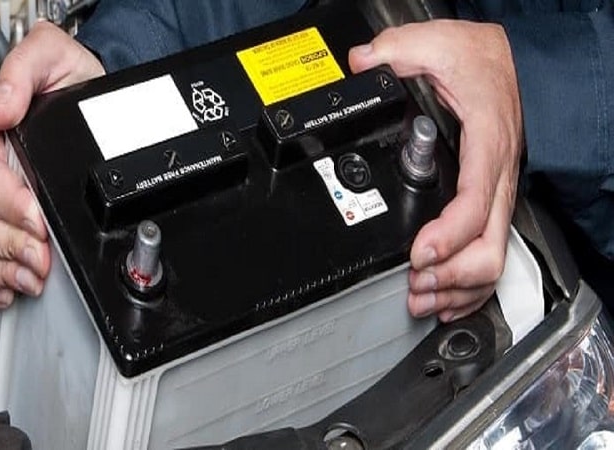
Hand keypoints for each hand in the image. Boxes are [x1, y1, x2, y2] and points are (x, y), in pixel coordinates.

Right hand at [0, 21, 104, 308]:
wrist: (89, 97)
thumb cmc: (73, 81)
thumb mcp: (52, 57)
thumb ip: (24, 72)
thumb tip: (3, 110)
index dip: (10, 206)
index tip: (37, 221)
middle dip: (13, 245)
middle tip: (41, 257)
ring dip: (4, 269)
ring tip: (33, 277)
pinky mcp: (7, 222)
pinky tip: (11, 289)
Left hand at [348, 20, 522, 321]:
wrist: (504, 61)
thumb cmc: (477, 60)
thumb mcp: (435, 43)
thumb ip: (394, 51)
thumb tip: (359, 63)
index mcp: (484, 145)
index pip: (475, 204)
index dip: (449, 237)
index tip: (417, 254)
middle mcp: (494, 177)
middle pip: (489, 248)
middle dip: (450, 277)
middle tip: (413, 285)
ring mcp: (495, 193)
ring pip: (493, 259)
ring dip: (457, 288)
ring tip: (420, 298)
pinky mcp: (488, 201)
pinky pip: (489, 252)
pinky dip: (468, 284)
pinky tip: (445, 297)